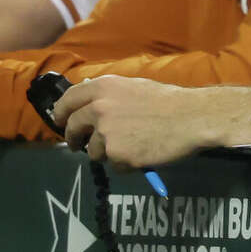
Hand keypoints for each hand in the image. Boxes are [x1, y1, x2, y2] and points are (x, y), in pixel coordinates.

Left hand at [50, 77, 230, 167]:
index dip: (60, 112)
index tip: (59, 121)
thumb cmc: (168, 101)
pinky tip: (141, 155)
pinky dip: (124, 164)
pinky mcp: (117, 155)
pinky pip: (114, 164)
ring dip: (106, 153)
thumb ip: (109, 96)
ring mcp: (106, 133)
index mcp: (103, 87)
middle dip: (74, 139)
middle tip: (78, 145)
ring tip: (130, 148)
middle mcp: (98, 109)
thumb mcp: (133, 87)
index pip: (68, 100)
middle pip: (73, 127)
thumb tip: (92, 105)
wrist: (191, 118)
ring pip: (93, 151)